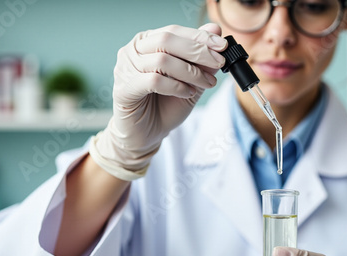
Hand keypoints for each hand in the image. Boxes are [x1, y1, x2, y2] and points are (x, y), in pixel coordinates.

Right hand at [89, 23, 227, 180]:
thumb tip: (215, 29)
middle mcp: (133, 51)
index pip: (174, 31)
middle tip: (219, 62)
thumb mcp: (191, 81)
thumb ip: (202, 58)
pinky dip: (176, 86)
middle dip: (198, 51)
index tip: (222, 45)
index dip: (200, 36)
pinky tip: (187, 93)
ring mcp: (125, 69)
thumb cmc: (165, 105)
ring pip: (162, 60)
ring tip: (206, 84)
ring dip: (191, 72)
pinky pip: (153, 81)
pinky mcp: (124, 89)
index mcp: (147, 42)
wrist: (147, 135)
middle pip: (167, 40)